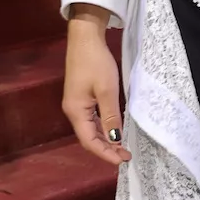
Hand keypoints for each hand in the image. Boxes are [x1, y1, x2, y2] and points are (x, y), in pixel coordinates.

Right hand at [63, 7, 130, 166]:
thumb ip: (110, 116)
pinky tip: (114, 130)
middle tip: (126, 156)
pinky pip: (91, 120)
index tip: (122, 161)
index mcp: (75, 111)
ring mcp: (76, 104)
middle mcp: (72, 111)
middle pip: (89, 138)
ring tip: (123, 148)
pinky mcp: (81, 98)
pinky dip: (103, 128)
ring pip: (90, 129)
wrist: (85, 38)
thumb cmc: (95, 62)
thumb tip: (115, 138)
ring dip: (106, 140)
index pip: (89, 141)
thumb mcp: (107, 90)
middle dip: (107, 149)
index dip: (105, 154)